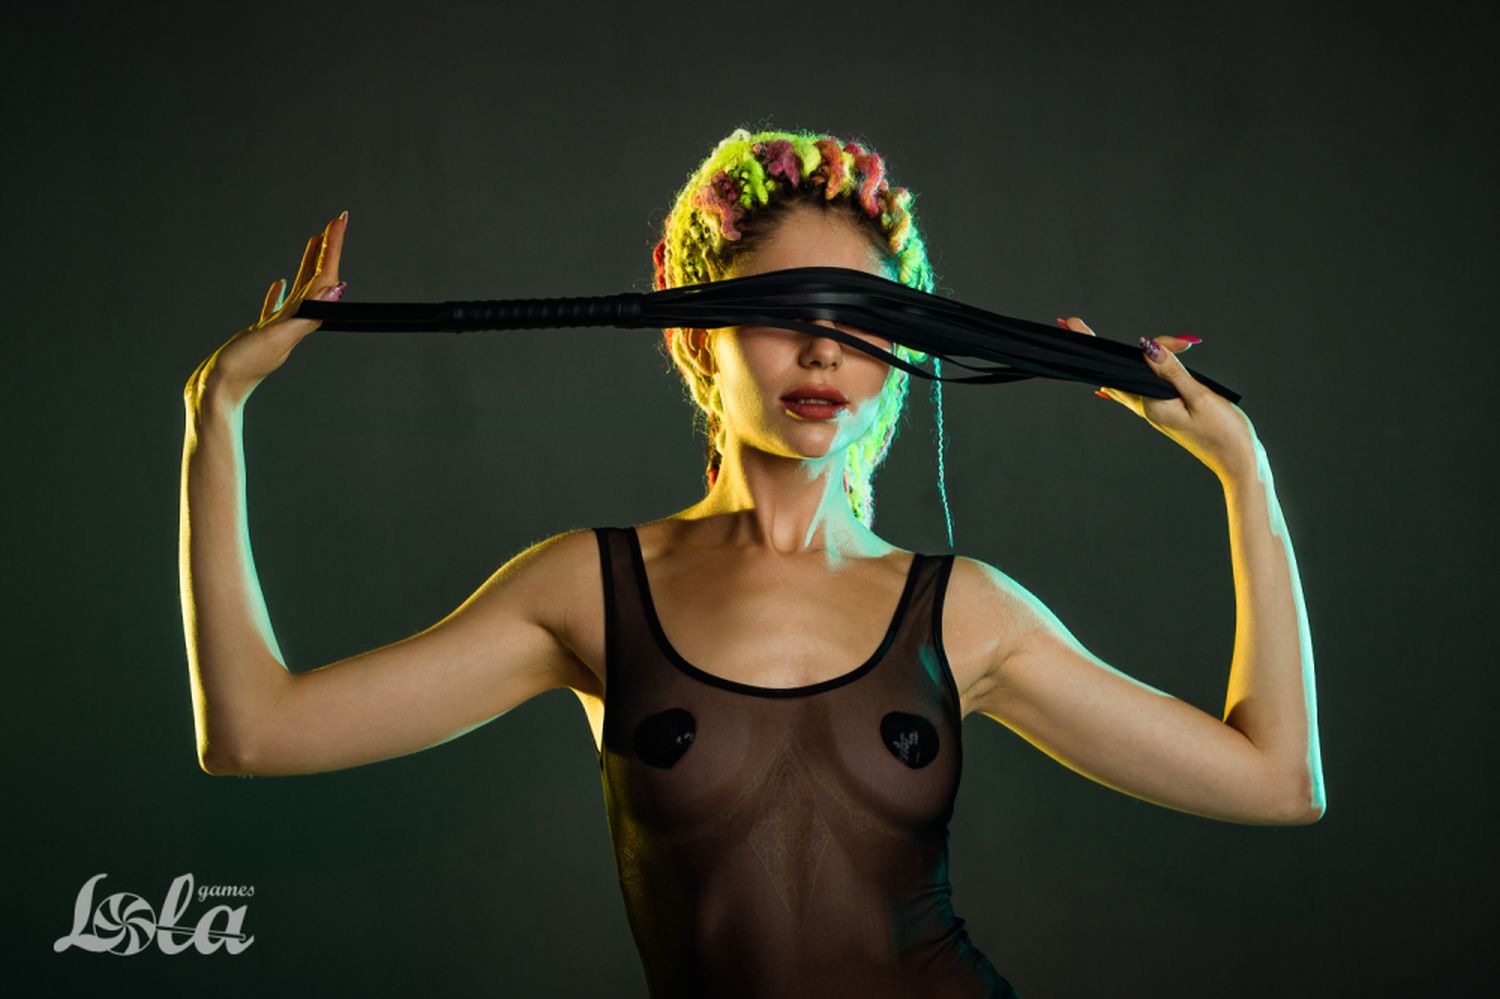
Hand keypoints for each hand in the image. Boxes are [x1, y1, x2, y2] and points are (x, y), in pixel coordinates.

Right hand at [184, 211, 349, 410]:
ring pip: (299, 289)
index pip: (323, 278)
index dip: (333, 248)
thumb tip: (337, 291)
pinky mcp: (258, 334)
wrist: (216, 392)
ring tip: (315, 242)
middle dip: (327, 250)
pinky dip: (278, 294)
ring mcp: (276, 328)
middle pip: (317, 279)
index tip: (340, 220)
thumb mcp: (278, 337)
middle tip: (336, 221)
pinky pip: (273, 309)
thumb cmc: (244, 367)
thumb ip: (307, 315)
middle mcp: (293, 322)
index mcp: (300, 320)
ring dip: (309, 265)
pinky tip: (279, 283)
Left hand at [1060, 317, 1257, 478]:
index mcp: (1150, 404)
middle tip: (1073, 323)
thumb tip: (1146, 348)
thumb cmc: (1224, 433)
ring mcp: (1156, 410)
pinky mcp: (1167, 411)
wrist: (1238, 463)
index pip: (1114, 370)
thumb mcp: (1199, 397)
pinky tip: (1137, 364)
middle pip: (1116, 372)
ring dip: (1129, 356)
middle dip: (1100, 348)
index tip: (1073, 325)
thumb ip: (1172, 372)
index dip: (1094, 346)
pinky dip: (1145, 368)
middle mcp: (1147, 407)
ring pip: (1132, 378)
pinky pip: (1146, 386)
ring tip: (1114, 339)